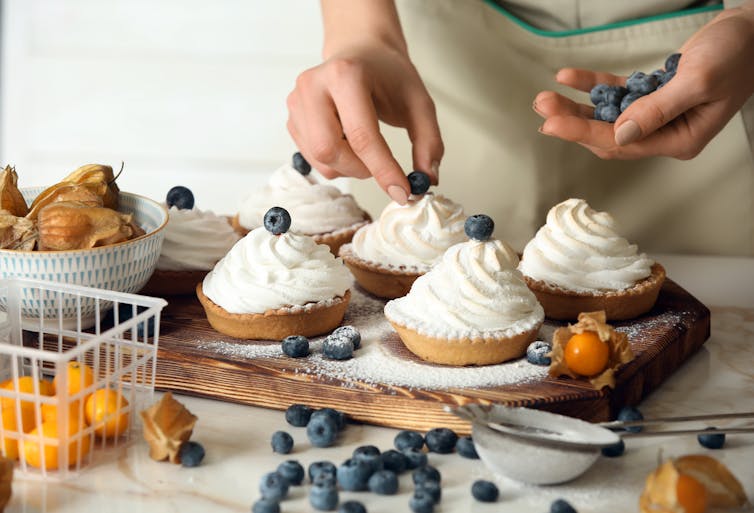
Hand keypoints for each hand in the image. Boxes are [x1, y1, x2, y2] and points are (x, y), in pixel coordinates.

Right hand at [287, 38, 442, 203]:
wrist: (361, 51)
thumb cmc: (388, 76)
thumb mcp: (419, 103)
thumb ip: (428, 142)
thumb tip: (427, 181)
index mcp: (345, 75)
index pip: (362, 135)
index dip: (383, 171)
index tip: (403, 193)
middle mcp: (313, 85)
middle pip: (329, 151)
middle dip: (361, 169)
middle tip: (382, 166)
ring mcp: (297, 102)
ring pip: (320, 160)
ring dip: (349, 168)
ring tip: (366, 148)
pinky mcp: (292, 118)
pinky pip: (312, 159)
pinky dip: (336, 163)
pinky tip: (348, 142)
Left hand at [533, 4, 753, 159]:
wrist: (753, 29)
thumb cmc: (736, 54)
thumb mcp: (698, 81)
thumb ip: (658, 109)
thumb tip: (620, 133)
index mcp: (679, 140)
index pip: (620, 144)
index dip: (583, 134)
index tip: (552, 125)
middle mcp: (665, 133)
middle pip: (608, 134)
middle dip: (573, 122)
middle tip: (542, 108)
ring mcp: (658, 115)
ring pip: (607, 116)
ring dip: (576, 107)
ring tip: (545, 98)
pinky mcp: (653, 95)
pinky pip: (616, 93)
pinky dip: (593, 85)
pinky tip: (568, 77)